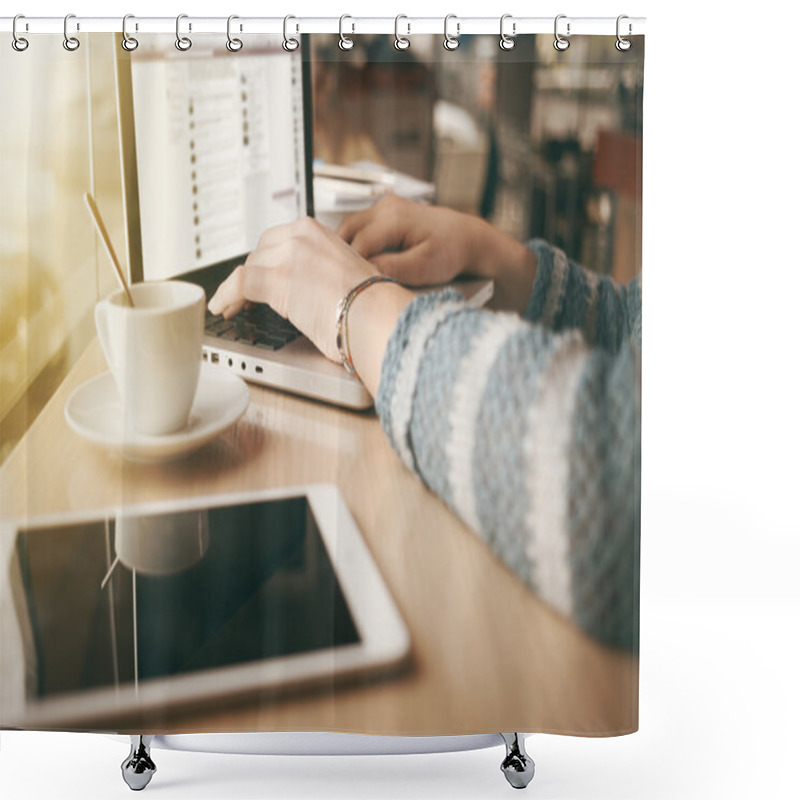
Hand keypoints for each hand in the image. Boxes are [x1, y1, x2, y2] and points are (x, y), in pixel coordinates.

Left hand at [207, 217, 379, 362]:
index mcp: (318, 232)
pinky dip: (227, 296)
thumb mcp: (345, 274)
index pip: (278, 241)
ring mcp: (288, 256)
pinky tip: (222, 308)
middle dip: (251, 273)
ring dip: (237, 289)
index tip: (259, 274)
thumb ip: (321, 272)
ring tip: (231, 307)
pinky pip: (239, 284)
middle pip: (260, 252)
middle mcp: (301, 237)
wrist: (376, 316)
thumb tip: (307, 290)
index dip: (264, 261)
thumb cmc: (371, 306)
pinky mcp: (277, 279)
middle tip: (243, 294)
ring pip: (248, 268)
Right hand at [337, 194, 481, 285]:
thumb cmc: (451, 252)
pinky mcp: (385, 212)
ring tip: (348, 273)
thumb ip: (393, 268)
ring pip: (350, 227)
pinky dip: (355, 243)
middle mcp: (386, 207)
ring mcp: (384, 206)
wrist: (466, 238)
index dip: (350, 266)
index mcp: (394, 218)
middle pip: (347, 231)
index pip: (358, 244)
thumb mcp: (425, 267)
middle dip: (341, 255)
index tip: (348, 286)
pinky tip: (359, 263)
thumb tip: (366, 271)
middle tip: (340, 280)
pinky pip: (360, 227)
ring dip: (346, 249)